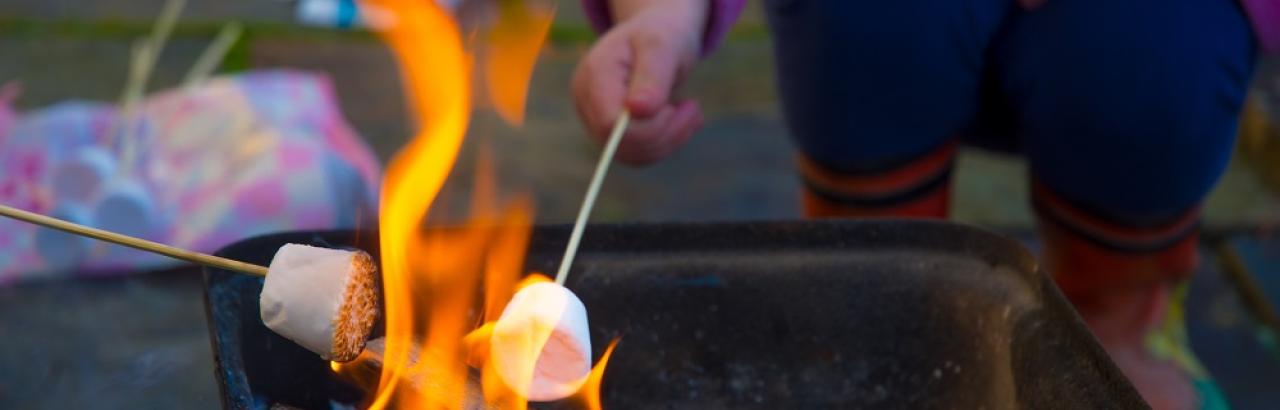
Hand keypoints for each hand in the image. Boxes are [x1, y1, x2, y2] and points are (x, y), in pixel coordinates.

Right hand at [570, 0, 708, 164]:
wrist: (656, 32)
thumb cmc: (661, 33)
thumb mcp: (662, 46)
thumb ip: (651, 77)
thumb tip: (638, 111)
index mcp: (595, 75)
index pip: (610, 123)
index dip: (647, 128)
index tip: (677, 107)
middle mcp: (587, 100)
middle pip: (620, 144)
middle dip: (664, 134)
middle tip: (692, 109)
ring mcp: (595, 118)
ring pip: (631, 155)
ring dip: (669, 140)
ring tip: (690, 111)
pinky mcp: (611, 131)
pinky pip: (638, 154)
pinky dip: (665, 142)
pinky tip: (680, 119)